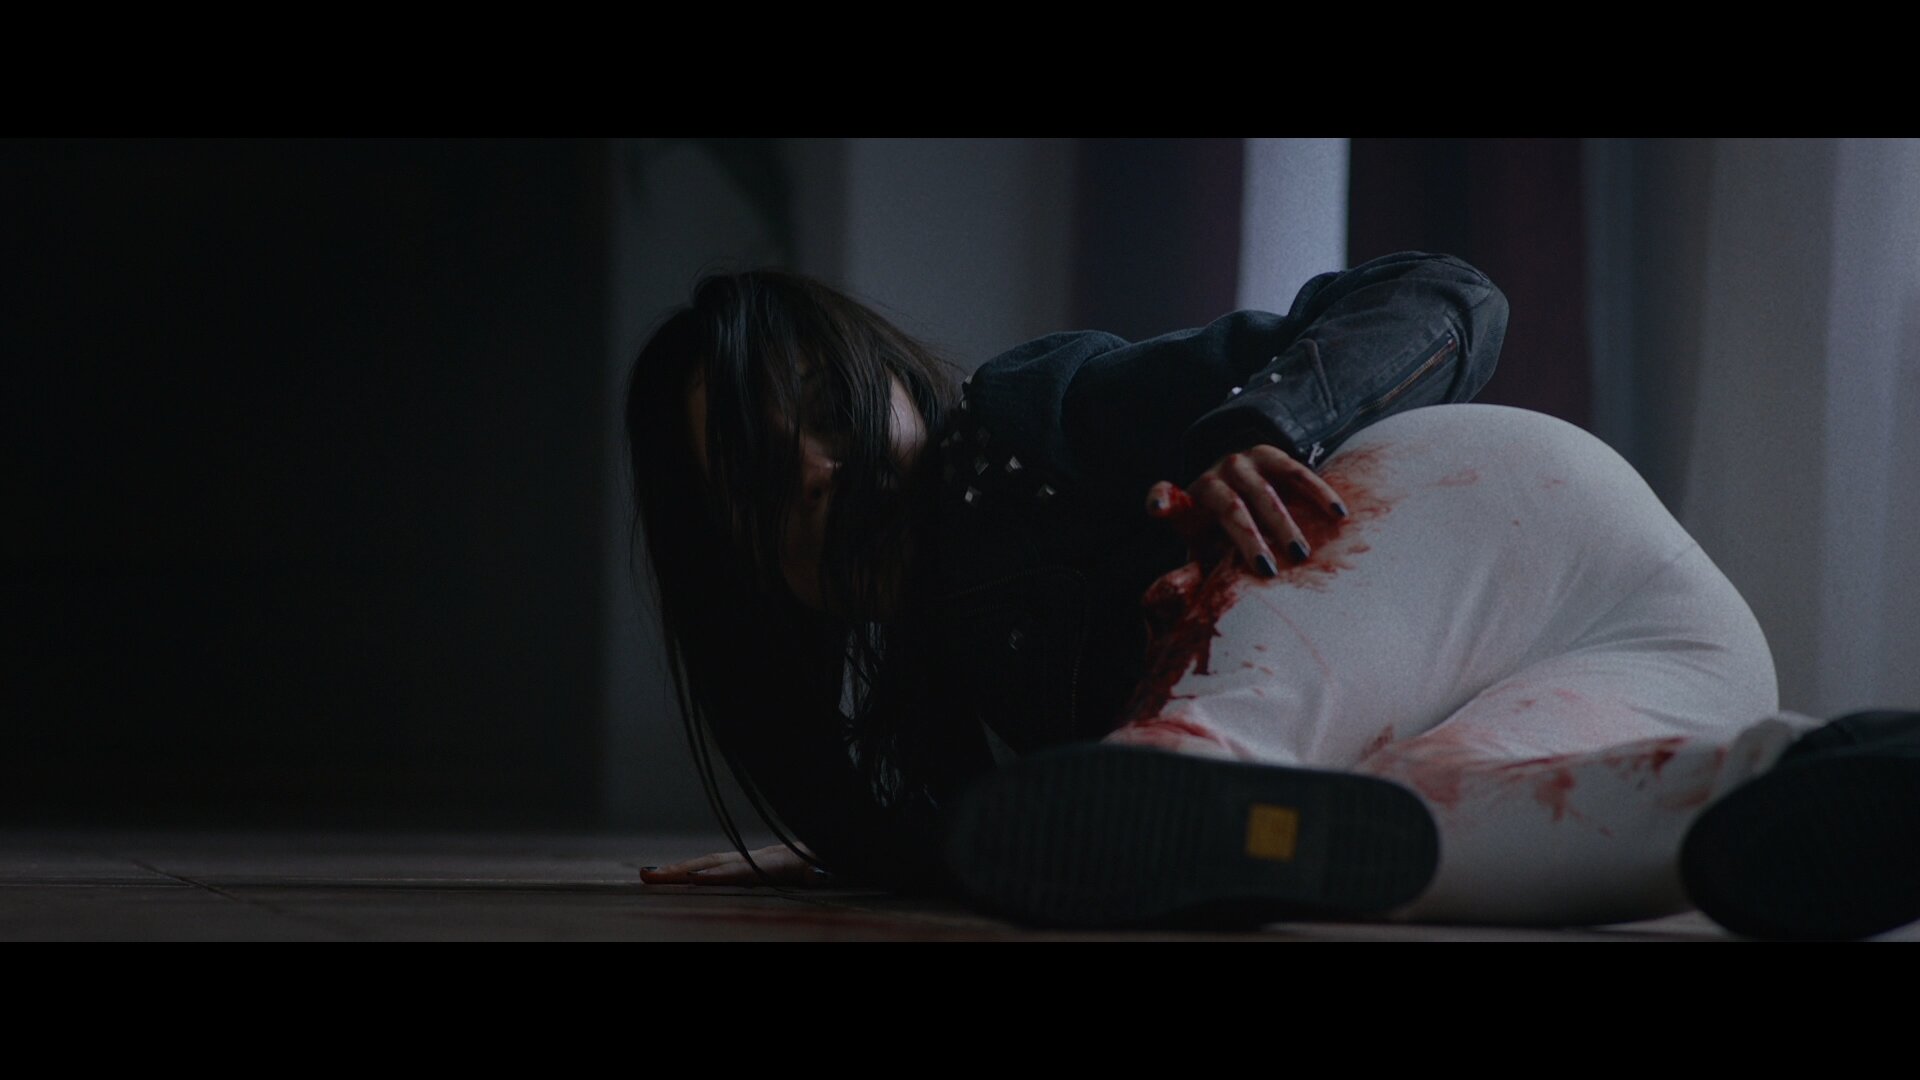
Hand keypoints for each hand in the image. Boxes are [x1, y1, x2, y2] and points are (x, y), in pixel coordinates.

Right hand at [639, 843, 831, 886]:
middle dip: (681, 871)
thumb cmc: (832, 862)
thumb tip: (814, 873)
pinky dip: (693, 870)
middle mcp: (760, 857)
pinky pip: (717, 866)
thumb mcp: (827, 867)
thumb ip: (817, 871)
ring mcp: (754, 859)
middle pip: (715, 863)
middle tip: (647, 875)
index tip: (691, 878)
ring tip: (649, 875)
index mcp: (778, 862)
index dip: (717, 875)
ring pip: (711, 863)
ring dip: (680, 870)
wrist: (836, 843)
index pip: (741, 870)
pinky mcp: (753, 864)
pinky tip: (674, 876)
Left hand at [1146, 445, 1347, 575]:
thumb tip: (1172, 597)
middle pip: (1230, 507)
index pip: (1165, 498)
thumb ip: (1190, 573)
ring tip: (1301, 554)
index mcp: (1188, 501)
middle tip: (1268, 572)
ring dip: (1284, 524)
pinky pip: (1296, 472)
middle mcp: (1211, 477)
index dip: (1162, 501)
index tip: (1158, 509)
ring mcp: (1241, 462)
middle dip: (1250, 540)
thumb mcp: (1202, 552)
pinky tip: (1338, 513)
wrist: (1241, 489)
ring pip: (1265, 491)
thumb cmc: (1219, 534)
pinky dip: (1317, 493)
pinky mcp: (1269, 455)